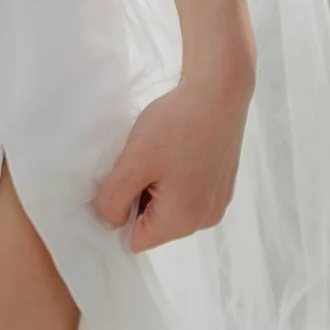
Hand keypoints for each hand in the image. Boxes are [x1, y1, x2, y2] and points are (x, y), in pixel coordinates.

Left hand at [92, 66, 248, 251]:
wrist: (219, 90)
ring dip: (154, 186)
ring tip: (154, 154)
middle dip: (137, 199)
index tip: (115, 182)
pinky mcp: (221, 184)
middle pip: (154, 224)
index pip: (135, 239)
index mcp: (183, 220)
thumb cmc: (176, 125)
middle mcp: (205, 219)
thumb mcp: (133, 163)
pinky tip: (172, 149)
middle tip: (135, 162)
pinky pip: (186, 192)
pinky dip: (173, 177)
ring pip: (169, 207)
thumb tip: (109, 222)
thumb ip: (114, 200)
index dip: (118, 214)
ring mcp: (216, 201)